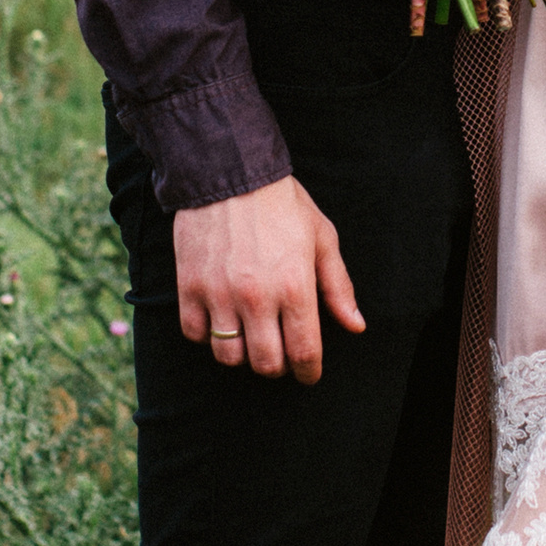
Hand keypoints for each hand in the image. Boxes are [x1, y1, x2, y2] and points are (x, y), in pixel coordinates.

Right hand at [173, 177, 363, 383]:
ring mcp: (219, 294)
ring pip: (229, 356)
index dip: (309, 372)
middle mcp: (257, 297)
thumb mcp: (322, 238)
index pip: (304, 353)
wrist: (229, 172)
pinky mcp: (189, 286)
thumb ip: (338, 287)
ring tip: (250, 336)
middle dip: (277, 367)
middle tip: (280, 354)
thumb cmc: (283, 204)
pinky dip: (208, 336)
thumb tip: (355, 326)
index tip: (309, 374)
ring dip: (242, 354)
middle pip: (266, 364)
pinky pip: (195, 334)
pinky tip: (221, 320)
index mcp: (296, 286)